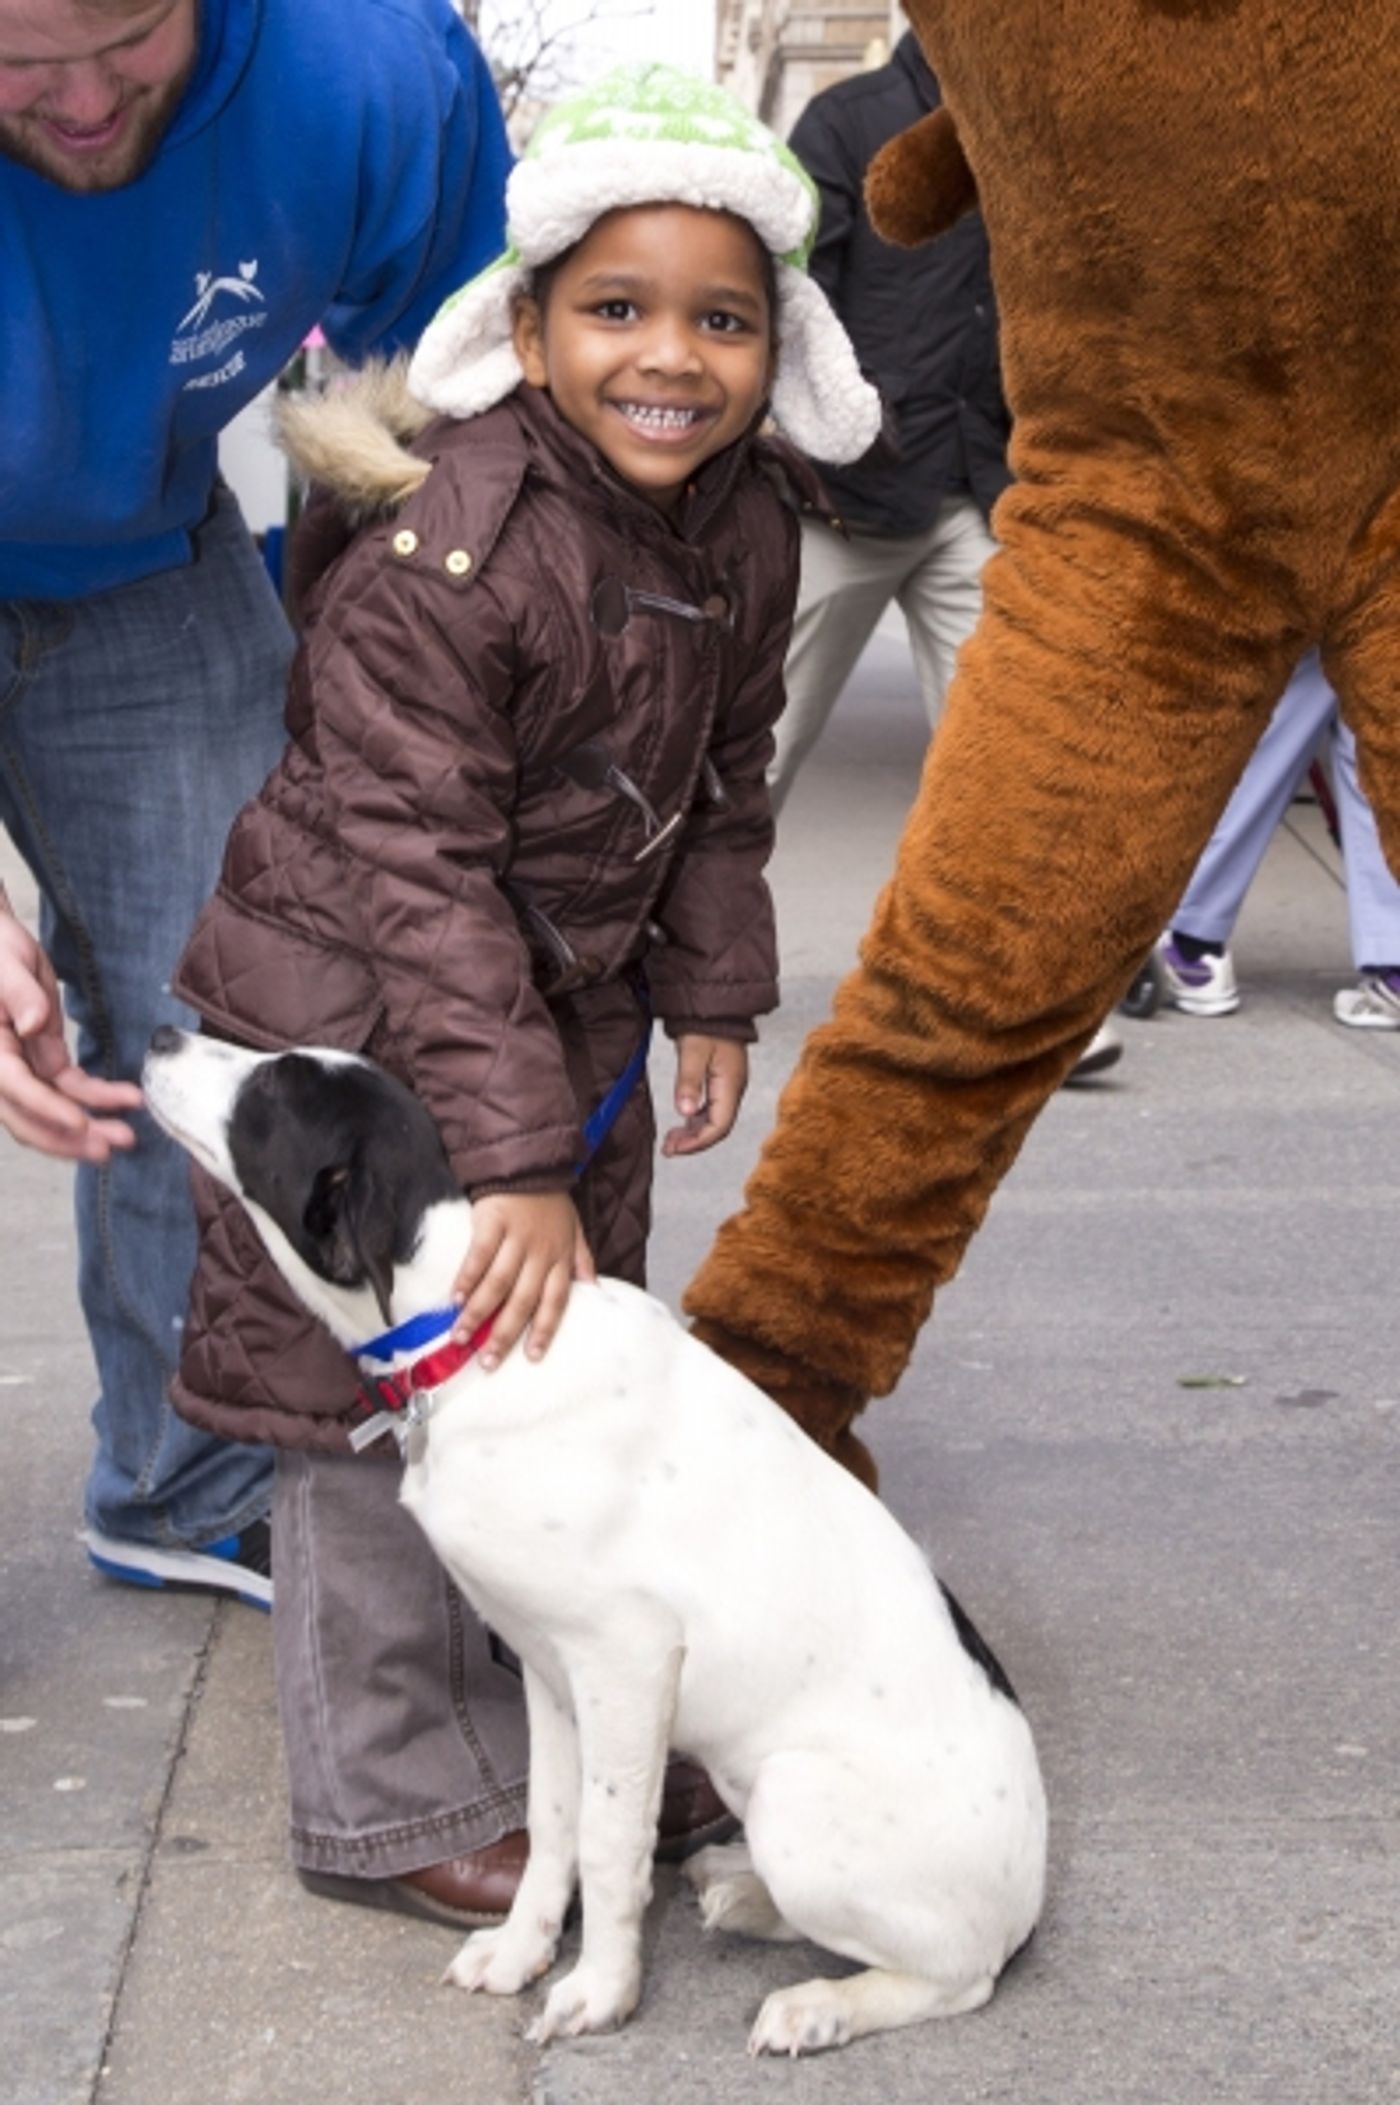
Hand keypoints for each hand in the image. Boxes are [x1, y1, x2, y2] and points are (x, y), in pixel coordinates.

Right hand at [0, 897, 142, 1161]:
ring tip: (127, 1136)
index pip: (13, 1086)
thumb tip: (32, 1024)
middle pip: (29, 1114)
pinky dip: (98, 1096)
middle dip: (68, 1137)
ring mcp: (24, 1066)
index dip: (45, 1108)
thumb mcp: (3, 966)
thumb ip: (17, 994)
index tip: (78, 1121)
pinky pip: (70, 1087)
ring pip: (53, 1108)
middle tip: (108, 1148)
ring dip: (89, 1125)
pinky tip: (127, 1099)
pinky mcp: (44, 1058)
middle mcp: (0, 1066)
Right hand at [451, 1191, 595, 1367]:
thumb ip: (582, 1261)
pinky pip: (478, 1255)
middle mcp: (540, 1252)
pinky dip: (466, 1278)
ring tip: (461, 1336)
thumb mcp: (575, 1230)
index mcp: (560, 1258)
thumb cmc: (551, 1203)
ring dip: (478, 1313)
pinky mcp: (492, 1222)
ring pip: (498, 1283)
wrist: (531, 1163)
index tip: (532, 1357)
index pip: (555, 1301)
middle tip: (487, 1361)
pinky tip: (455, 1299)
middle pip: (522, 1300)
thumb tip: (594, 1290)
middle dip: (504, 1334)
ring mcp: (515, 1238)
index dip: (544, 1330)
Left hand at [661, 1034, 747, 1156]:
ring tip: (671, 1140)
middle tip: (669, 1149)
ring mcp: (729, 1086)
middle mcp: (734, 1089)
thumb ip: (688, 1082)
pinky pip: (712, 1109)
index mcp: (731, 1085)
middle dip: (694, 1142)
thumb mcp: (693, 1051)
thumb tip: (683, 1112)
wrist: (717, 1004)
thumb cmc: (706, 1023)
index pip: (719, 1126)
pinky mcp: (723, 1081)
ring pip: (714, 1120)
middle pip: (718, 1128)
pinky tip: (682, 1123)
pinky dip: (696, 1120)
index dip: (697, 1142)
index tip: (675, 1149)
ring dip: (694, 1133)